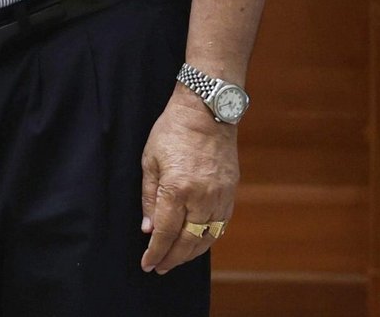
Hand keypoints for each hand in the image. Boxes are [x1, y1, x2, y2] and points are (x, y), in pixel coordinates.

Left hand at [139, 93, 239, 273]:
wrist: (207, 112)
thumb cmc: (172, 131)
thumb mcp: (150, 160)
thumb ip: (149, 197)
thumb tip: (149, 229)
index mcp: (177, 189)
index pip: (165, 232)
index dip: (156, 252)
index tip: (147, 264)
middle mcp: (202, 198)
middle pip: (188, 241)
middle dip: (172, 258)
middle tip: (160, 267)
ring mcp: (220, 197)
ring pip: (207, 238)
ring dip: (191, 253)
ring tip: (176, 259)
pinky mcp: (231, 193)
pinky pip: (221, 225)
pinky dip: (208, 239)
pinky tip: (198, 242)